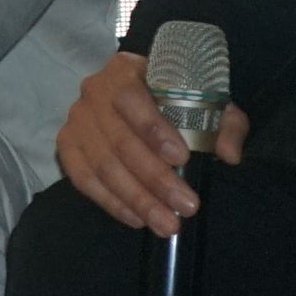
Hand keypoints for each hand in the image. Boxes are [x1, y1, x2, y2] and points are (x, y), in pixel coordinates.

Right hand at [55, 49, 248, 236]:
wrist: (140, 97)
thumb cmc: (176, 98)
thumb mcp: (207, 102)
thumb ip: (224, 124)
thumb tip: (228, 154)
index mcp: (124, 72)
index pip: (131, 99)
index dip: (153, 130)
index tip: (182, 158)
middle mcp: (92, 92)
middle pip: (119, 140)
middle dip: (154, 178)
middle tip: (187, 206)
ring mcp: (76, 121)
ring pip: (102, 165)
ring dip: (136, 199)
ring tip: (167, 224)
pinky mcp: (67, 146)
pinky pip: (82, 179)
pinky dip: (110, 202)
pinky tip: (137, 219)